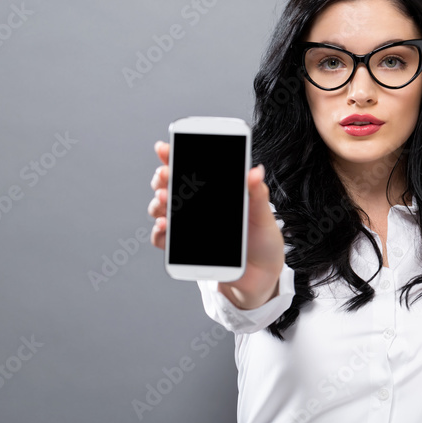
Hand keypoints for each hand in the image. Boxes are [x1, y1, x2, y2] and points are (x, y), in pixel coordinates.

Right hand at [148, 140, 285, 308]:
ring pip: (160, 210)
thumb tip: (255, 172)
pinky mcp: (184, 250)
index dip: (173, 156)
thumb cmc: (262, 239)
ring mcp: (188, 227)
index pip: (189, 168)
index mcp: (214, 193)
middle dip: (162, 178)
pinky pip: (163, 240)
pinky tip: (164, 226)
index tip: (163, 149)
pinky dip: (159, 233)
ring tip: (164, 200)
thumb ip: (256, 193)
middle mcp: (197, 207)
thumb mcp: (263, 214)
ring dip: (158, 203)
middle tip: (165, 175)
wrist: (262, 273)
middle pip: (169, 186)